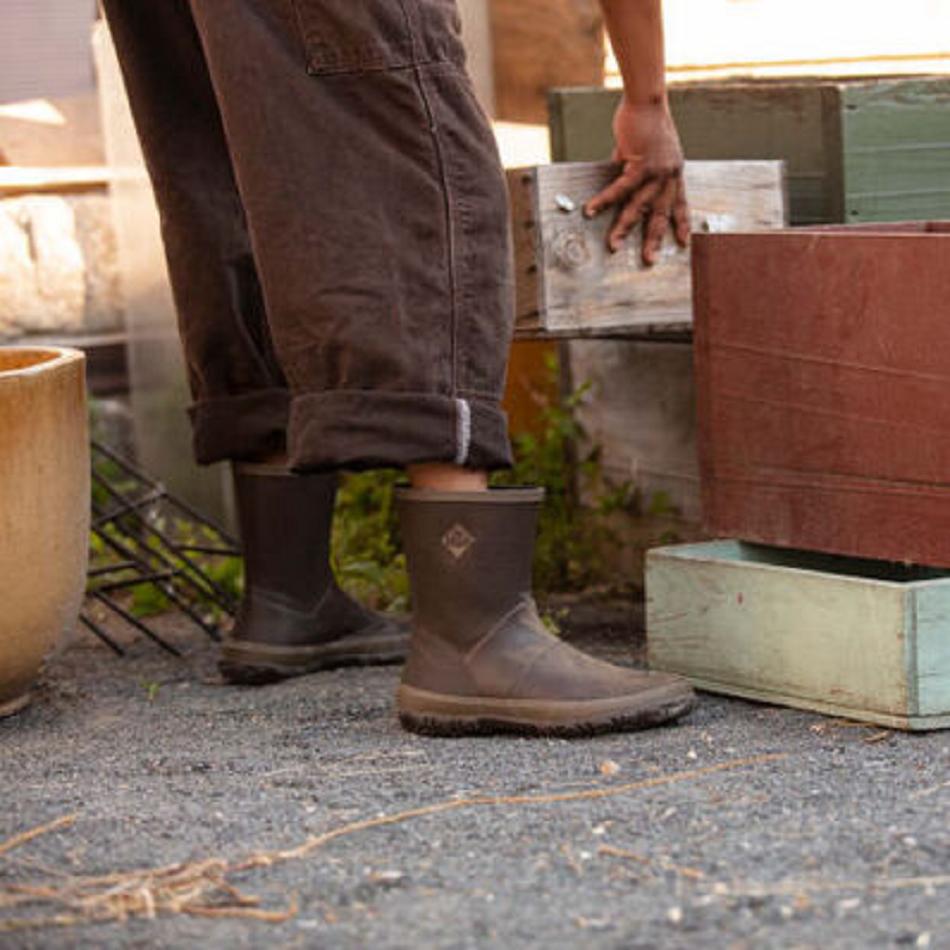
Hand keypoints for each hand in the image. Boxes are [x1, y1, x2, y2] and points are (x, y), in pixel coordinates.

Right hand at [583, 98, 689, 264]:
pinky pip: (621, 188)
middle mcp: (670, 175)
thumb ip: (635, 168)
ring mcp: (658, 171)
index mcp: (675, 173)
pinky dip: (604, 200)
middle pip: (662, 214)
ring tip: (613, 245)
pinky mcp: (641, 163)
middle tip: (648, 261)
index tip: (682, 243)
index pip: (681, 204)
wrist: (647, 101)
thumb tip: (619, 176)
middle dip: (655, 239)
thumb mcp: (645, 151)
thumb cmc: (645, 122)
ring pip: (640, 207)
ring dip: (624, 227)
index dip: (682, 224)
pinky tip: (591, 210)